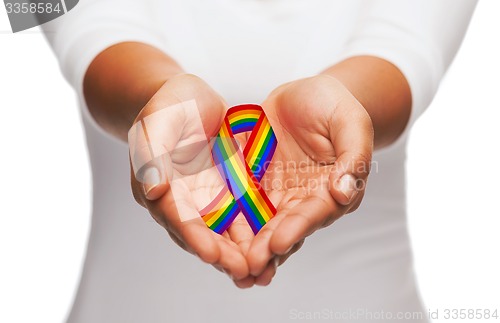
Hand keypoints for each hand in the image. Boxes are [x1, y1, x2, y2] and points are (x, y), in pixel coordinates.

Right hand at [128, 74, 252, 280]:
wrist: (191, 100)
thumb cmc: (170, 104)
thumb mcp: (158, 119)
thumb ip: (153, 152)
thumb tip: (153, 189)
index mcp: (158, 185)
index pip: (174, 215)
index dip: (192, 235)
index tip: (211, 254)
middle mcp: (180, 199)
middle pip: (199, 232)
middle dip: (220, 254)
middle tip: (243, 272)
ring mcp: (204, 198)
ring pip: (221, 231)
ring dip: (239, 252)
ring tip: (260, 270)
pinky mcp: (225, 193)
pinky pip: (239, 217)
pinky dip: (252, 233)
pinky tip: (271, 246)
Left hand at [245, 75, 373, 283]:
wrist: (305, 95)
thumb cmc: (333, 105)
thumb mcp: (350, 122)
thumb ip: (353, 156)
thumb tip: (343, 192)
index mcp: (331, 189)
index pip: (314, 212)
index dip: (297, 228)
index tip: (278, 242)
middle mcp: (304, 198)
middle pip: (286, 227)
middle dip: (268, 248)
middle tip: (249, 267)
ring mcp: (278, 193)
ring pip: (261, 224)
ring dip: (248, 246)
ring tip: (232, 267)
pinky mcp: (255, 184)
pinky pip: (241, 204)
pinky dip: (230, 223)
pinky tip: (215, 239)